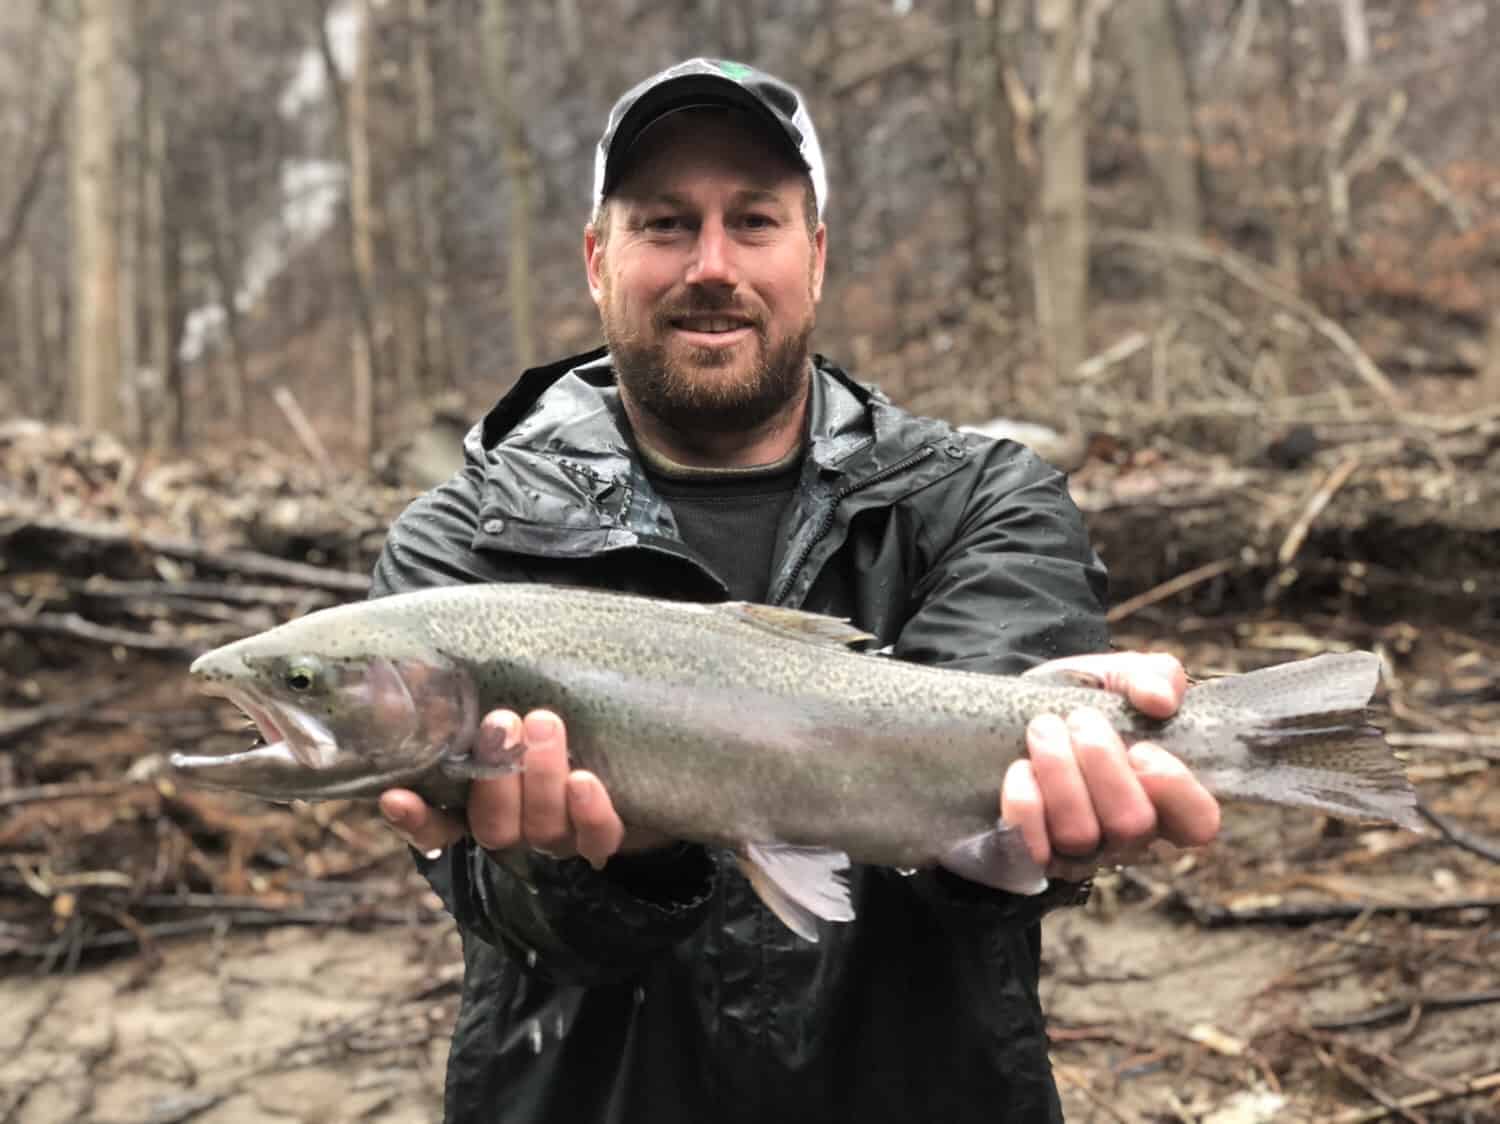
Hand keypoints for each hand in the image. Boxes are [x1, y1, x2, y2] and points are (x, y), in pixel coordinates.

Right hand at [378, 709, 669, 868]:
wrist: (632, 744)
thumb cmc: (545, 715)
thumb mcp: (504, 699)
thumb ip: (460, 695)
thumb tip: (413, 667)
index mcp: (478, 805)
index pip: (434, 827)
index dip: (415, 819)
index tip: (396, 796)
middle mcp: (516, 829)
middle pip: (493, 828)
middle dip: (496, 777)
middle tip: (502, 722)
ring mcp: (559, 838)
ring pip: (542, 830)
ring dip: (541, 777)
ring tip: (545, 722)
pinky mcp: (602, 836)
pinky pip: (595, 839)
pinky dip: (589, 813)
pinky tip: (584, 780)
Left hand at [1000, 651, 1220, 880]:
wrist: (1016, 713)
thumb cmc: (1085, 701)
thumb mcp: (1122, 677)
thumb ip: (1155, 676)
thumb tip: (1160, 700)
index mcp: (1165, 798)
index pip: (1198, 822)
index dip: (1175, 789)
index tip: (1142, 747)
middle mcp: (1129, 837)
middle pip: (1132, 824)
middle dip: (1102, 763)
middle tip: (1080, 719)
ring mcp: (1081, 853)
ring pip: (1079, 834)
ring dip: (1059, 771)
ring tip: (1043, 728)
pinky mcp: (1033, 856)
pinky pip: (1033, 848)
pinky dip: (1025, 806)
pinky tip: (1020, 769)